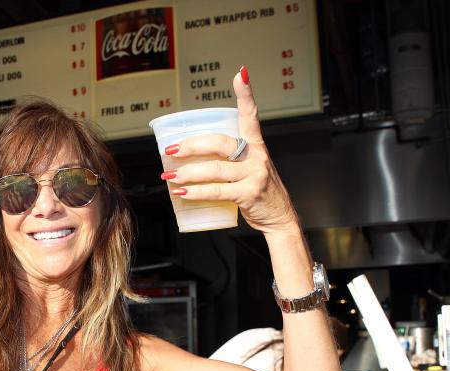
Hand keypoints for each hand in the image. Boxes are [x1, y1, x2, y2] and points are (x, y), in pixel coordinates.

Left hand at [161, 66, 298, 233]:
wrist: (279, 217)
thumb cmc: (258, 190)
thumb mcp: (249, 167)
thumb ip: (228, 159)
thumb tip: (191, 157)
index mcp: (256, 144)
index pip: (251, 114)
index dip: (245, 94)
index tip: (240, 74)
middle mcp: (257, 156)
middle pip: (220, 143)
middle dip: (192, 145)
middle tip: (171, 151)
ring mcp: (254, 174)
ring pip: (216, 169)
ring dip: (188, 173)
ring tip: (170, 177)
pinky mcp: (249, 193)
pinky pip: (218, 191)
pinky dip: (196, 192)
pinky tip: (182, 193)